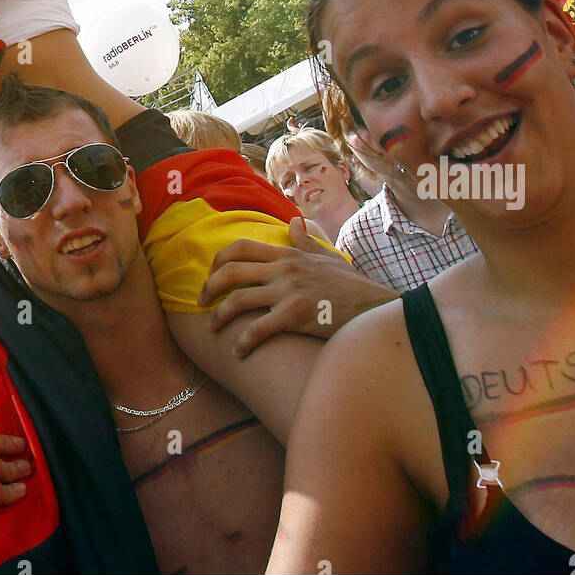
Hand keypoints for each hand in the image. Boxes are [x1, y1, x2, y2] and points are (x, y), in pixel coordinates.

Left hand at [198, 217, 394, 357]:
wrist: (372, 308)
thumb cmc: (349, 286)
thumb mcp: (326, 257)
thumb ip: (305, 241)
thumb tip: (295, 221)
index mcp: (287, 255)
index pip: (241, 247)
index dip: (218, 260)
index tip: (210, 276)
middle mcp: (284, 269)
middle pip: (231, 271)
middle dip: (209, 287)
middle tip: (201, 302)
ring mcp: (289, 291)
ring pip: (239, 300)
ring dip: (220, 316)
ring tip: (213, 329)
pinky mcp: (296, 315)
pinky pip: (258, 329)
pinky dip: (243, 342)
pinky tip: (238, 352)